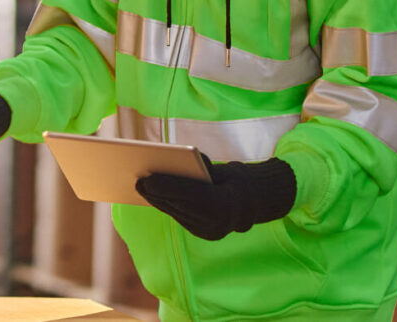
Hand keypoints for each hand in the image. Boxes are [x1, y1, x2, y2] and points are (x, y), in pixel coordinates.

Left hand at [135, 156, 296, 240]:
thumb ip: (203, 168)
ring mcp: (211, 232)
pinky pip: (182, 218)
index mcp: (226, 203)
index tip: (147, 179)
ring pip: (178, 214)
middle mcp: (218, 222)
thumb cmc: (238, 180)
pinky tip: (155, 197)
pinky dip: (168, 207)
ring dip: (158, 202)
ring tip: (142, 189)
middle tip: (139, 182)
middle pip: (180, 206)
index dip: (167, 187)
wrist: (257, 203)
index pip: (191, 194)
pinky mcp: (205, 234)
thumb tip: (177, 162)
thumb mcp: (223, 169)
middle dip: (157, 194)